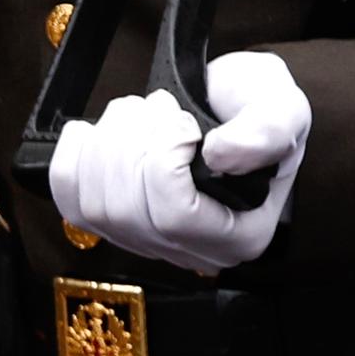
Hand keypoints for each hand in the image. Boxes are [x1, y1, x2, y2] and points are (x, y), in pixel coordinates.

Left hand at [48, 52, 309, 272]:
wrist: (234, 106)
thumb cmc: (260, 110)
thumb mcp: (284, 108)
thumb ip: (267, 129)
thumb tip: (220, 154)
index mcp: (240, 234)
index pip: (176, 217)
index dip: (164, 160)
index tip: (185, 122)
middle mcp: (191, 251)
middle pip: (128, 211)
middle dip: (132, 143)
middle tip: (161, 104)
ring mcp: (147, 243)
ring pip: (96, 207)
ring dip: (107, 143)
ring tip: (140, 112)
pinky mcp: (112, 225)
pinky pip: (70, 204)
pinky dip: (71, 160)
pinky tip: (93, 131)